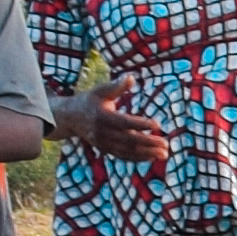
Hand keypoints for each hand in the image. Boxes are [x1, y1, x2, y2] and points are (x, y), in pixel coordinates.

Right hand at [53, 90, 170, 171]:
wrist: (70, 118)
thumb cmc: (89, 100)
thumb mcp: (100, 91)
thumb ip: (116, 86)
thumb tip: (131, 77)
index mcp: (102, 116)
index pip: (124, 122)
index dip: (141, 124)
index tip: (158, 124)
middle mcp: (102, 132)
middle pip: (128, 139)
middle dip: (148, 143)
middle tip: (166, 144)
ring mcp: (103, 143)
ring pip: (127, 151)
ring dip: (146, 153)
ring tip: (164, 154)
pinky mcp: (105, 149)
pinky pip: (122, 156)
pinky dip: (137, 158)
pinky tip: (152, 157)